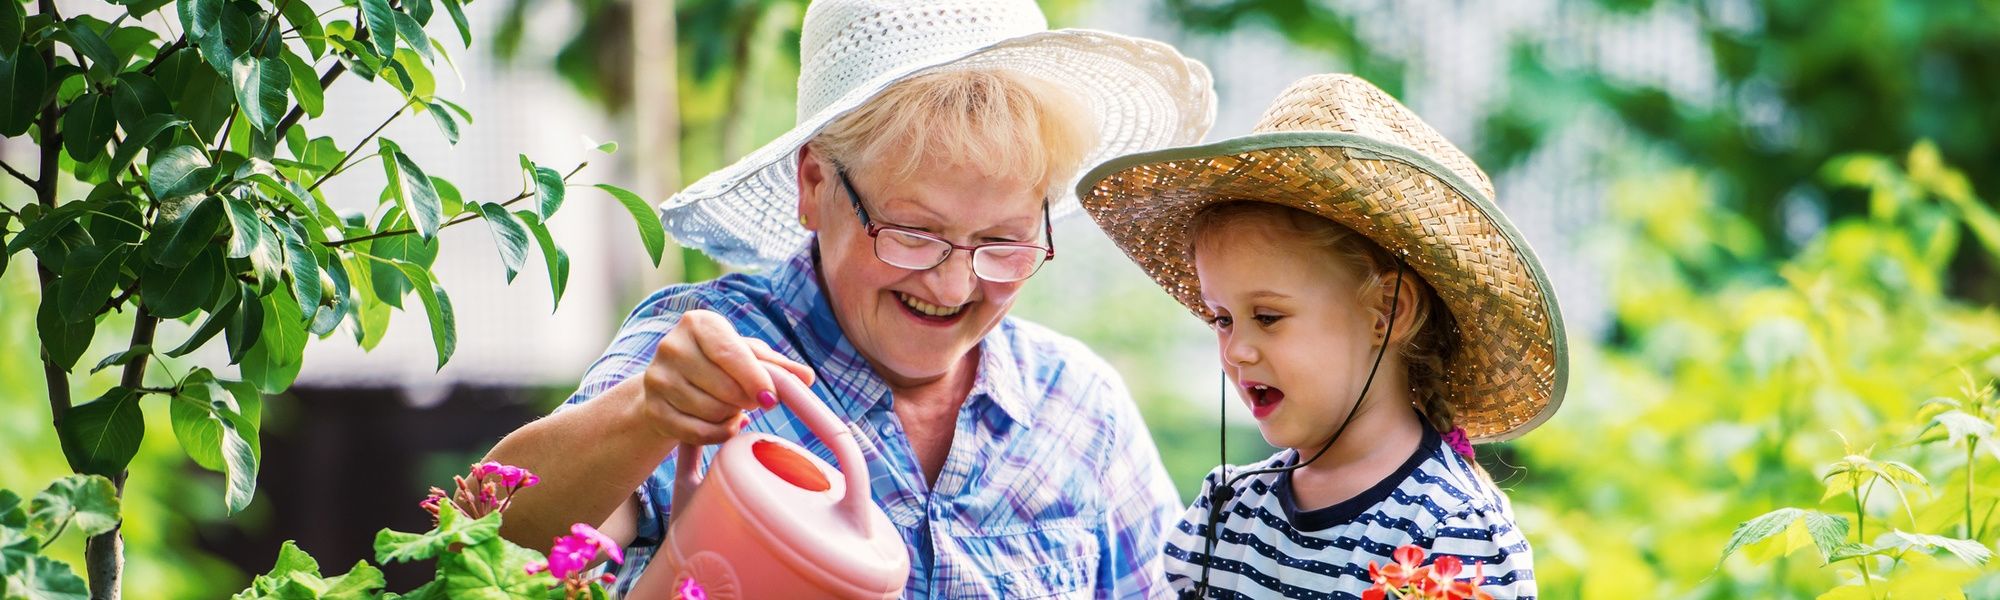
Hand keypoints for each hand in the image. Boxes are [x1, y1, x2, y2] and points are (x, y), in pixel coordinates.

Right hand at [640, 309, 816, 444]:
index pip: (731, 354)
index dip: (755, 379)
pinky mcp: (653, 409)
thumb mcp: (747, 355)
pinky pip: (696, 432)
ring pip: (711, 411)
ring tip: (731, 406)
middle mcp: (671, 346)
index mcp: (697, 324)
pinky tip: (723, 423)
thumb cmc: (717, 363)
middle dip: (746, 400)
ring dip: (731, 415)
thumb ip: (777, 365)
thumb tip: (806, 378)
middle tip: (752, 401)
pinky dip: (717, 433)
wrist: (668, 383)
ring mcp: (657, 379)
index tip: (771, 399)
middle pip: (724, 388)